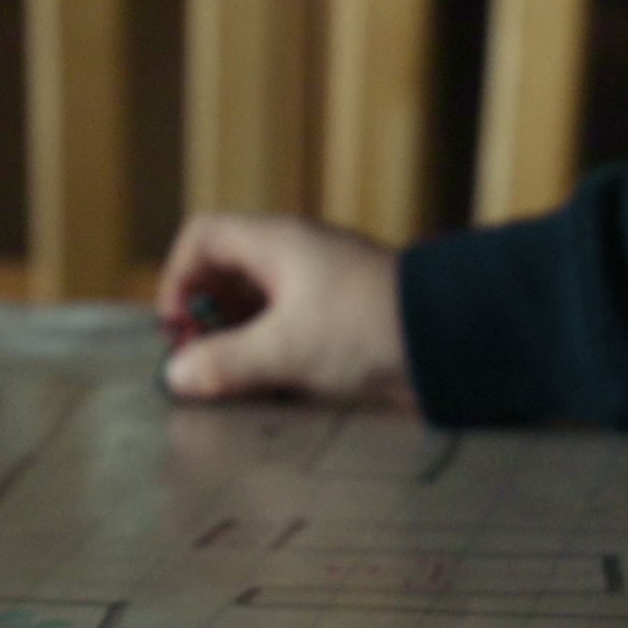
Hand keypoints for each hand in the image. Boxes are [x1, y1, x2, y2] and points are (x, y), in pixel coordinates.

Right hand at [152, 211, 410, 407]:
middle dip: (205, 320)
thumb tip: (176, 375)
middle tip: (202, 366)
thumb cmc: (369, 325)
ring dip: (236, 344)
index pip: (203, 236)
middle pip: (224, 275)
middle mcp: (293, 258)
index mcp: (276, 243)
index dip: (178, 278)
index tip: (179, 329)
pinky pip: (284, 331)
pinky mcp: (336, 321)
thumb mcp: (287, 347)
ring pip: (253, 308)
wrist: (450, 337)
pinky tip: (272, 391)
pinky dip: (268, 357)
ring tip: (234, 385)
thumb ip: (225, 362)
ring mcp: (316, 288)